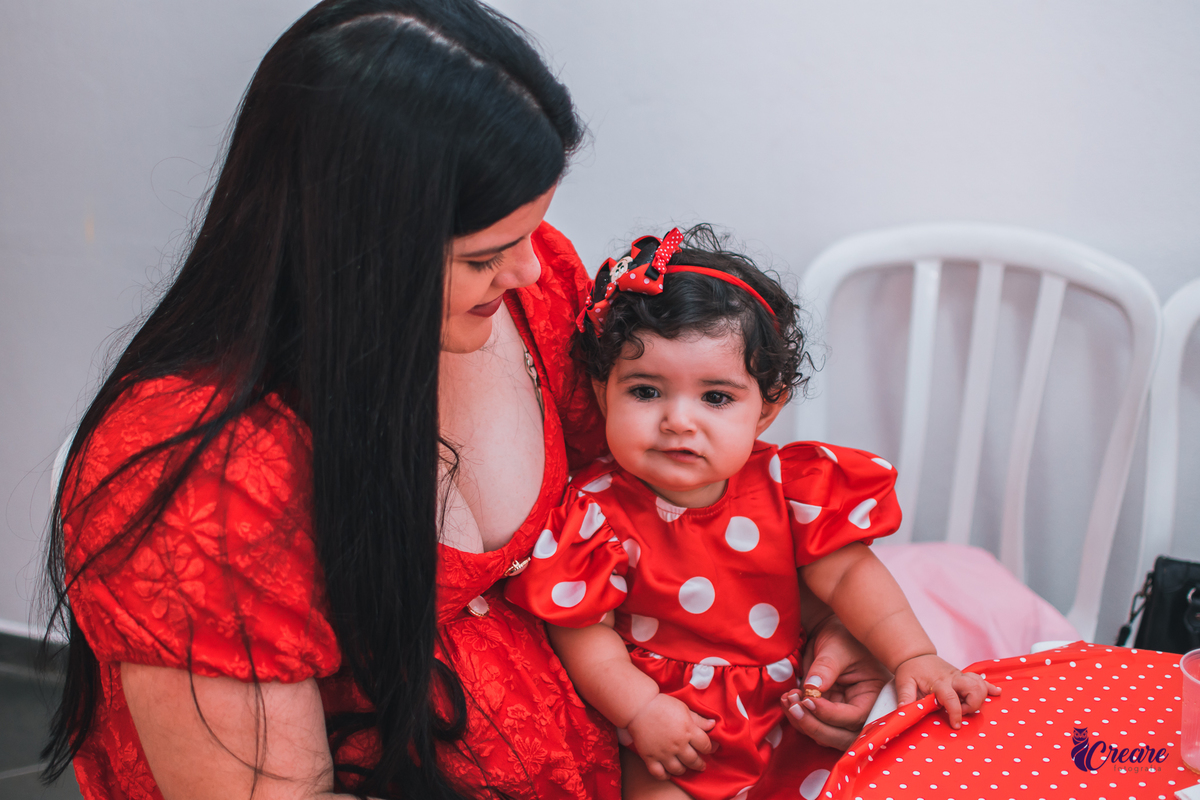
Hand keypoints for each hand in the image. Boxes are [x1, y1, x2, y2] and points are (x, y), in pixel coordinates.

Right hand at [626, 693, 716, 778]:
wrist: (639, 706)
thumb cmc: (663, 705)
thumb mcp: (684, 708)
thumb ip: (699, 719)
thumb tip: (713, 725)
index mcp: (688, 730)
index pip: (705, 746)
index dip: (709, 748)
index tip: (708, 749)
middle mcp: (678, 744)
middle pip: (693, 761)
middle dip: (699, 764)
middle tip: (700, 764)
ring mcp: (664, 752)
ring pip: (678, 769)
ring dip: (683, 770)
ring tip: (684, 767)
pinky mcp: (650, 757)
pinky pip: (659, 773)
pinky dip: (665, 776)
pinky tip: (668, 773)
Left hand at [782, 615, 889, 749]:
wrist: (829, 633)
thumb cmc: (840, 636)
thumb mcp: (835, 648)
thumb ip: (825, 668)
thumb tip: (812, 689)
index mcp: (874, 695)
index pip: (855, 717)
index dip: (831, 714)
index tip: (809, 699)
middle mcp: (861, 710)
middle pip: (842, 737)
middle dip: (815, 726)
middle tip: (794, 707)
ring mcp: (843, 714)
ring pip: (825, 735)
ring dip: (803, 723)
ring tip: (788, 699)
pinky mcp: (827, 714)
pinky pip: (813, 725)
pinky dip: (798, 718)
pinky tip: (787, 700)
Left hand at [893, 653, 1000, 727]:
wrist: (916, 655)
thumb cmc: (911, 670)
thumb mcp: (904, 682)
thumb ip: (905, 697)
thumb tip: (903, 711)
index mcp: (938, 682)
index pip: (951, 698)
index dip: (955, 712)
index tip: (956, 725)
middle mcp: (953, 679)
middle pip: (974, 689)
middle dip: (973, 705)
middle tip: (961, 712)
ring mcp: (960, 677)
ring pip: (980, 684)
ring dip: (980, 698)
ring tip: (968, 705)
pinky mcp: (964, 676)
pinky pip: (981, 680)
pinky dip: (989, 687)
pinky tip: (996, 693)